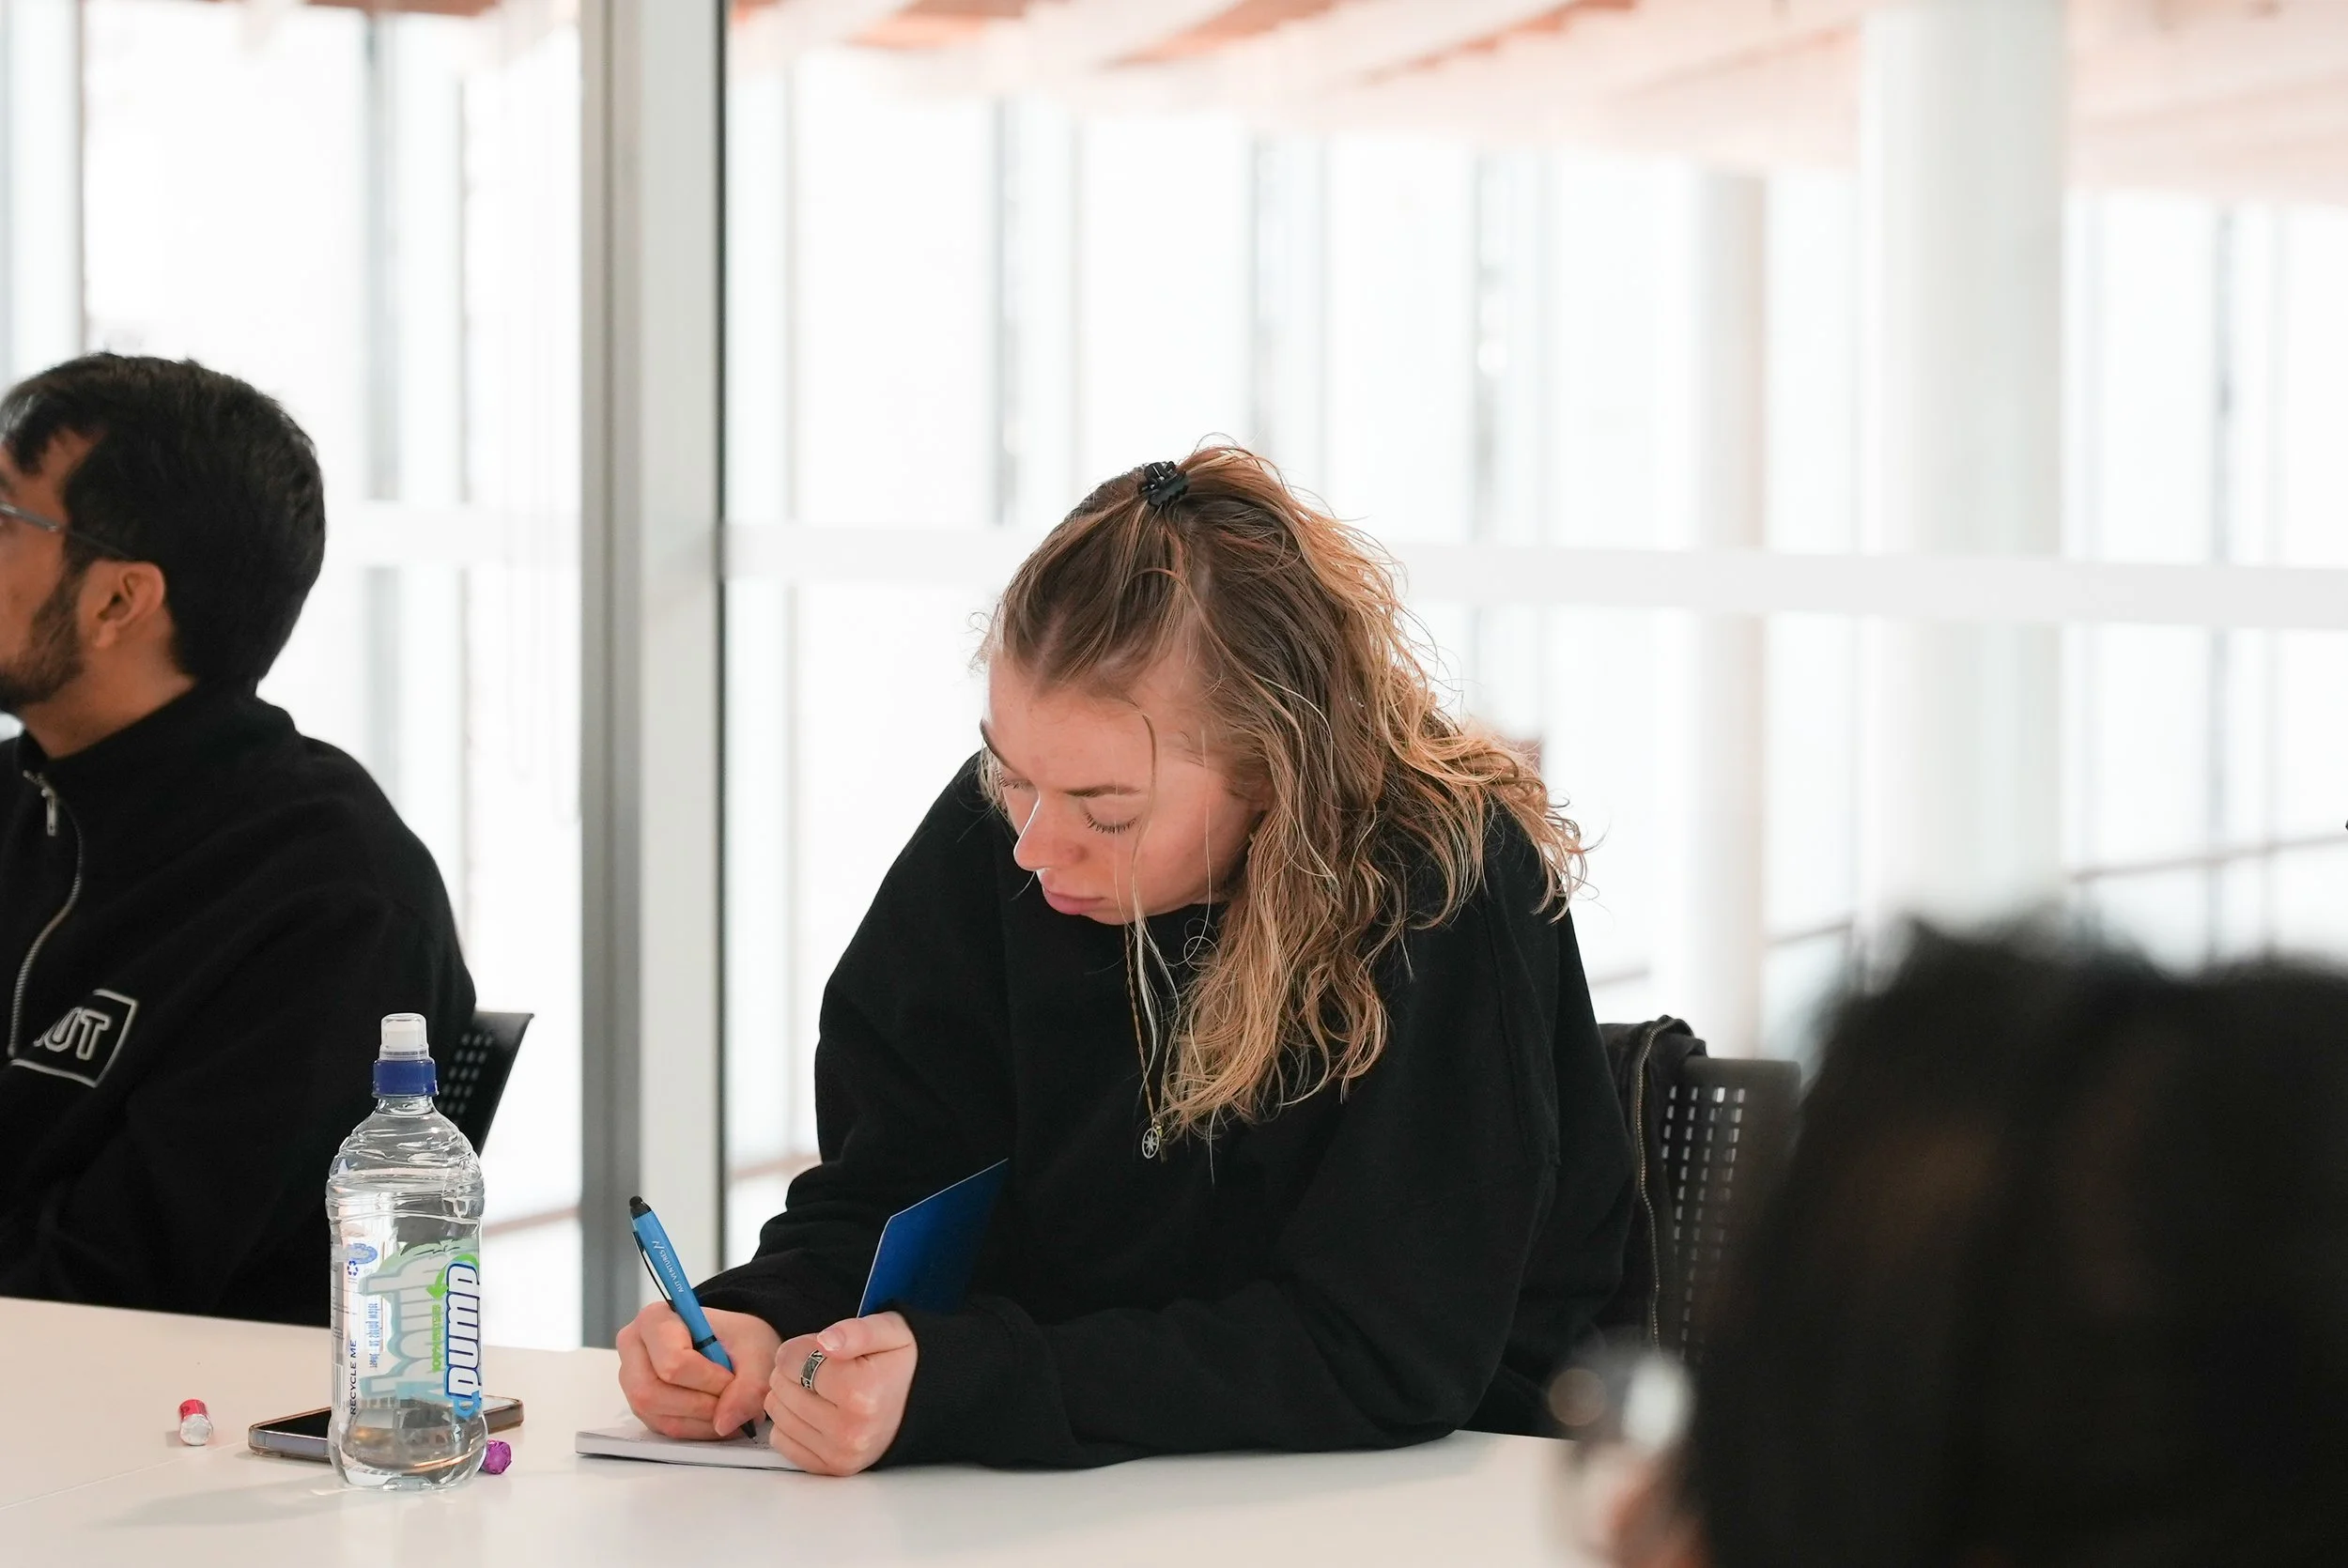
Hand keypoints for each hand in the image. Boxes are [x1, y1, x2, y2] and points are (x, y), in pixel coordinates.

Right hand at [616, 1300, 781, 1439]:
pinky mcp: (643, 1408)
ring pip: (658, 1415)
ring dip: (702, 1421)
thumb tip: (724, 1423)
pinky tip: (719, 1418)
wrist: (734, 1344)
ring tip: (730, 1409)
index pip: (672, 1361)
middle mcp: (634, 1351)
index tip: (732, 1378)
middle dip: (700, 1404)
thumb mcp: (756, 1349)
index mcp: (654, 1320)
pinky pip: (666, 1429)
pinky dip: (698, 1429)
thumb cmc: (738, 1337)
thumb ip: (749, 1385)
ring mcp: (633, 1382)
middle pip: (652, 1393)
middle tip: (731, 1400)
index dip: (707, 1379)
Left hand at [763, 1312, 917, 1475]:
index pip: (790, 1361)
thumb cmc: (903, 1366)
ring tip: (822, 1387)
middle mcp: (849, 1430)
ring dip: (791, 1395)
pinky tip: (816, 1409)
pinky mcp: (831, 1468)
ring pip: (777, 1413)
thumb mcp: (890, 1331)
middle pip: (780, 1387)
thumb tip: (826, 1342)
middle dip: (795, 1369)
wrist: (926, 1404)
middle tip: (824, 1367)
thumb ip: (856, 1331)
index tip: (821, 1348)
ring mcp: (839, 1454)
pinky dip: (791, 1422)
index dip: (801, 1346)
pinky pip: (781, 1440)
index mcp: (861, 1393)